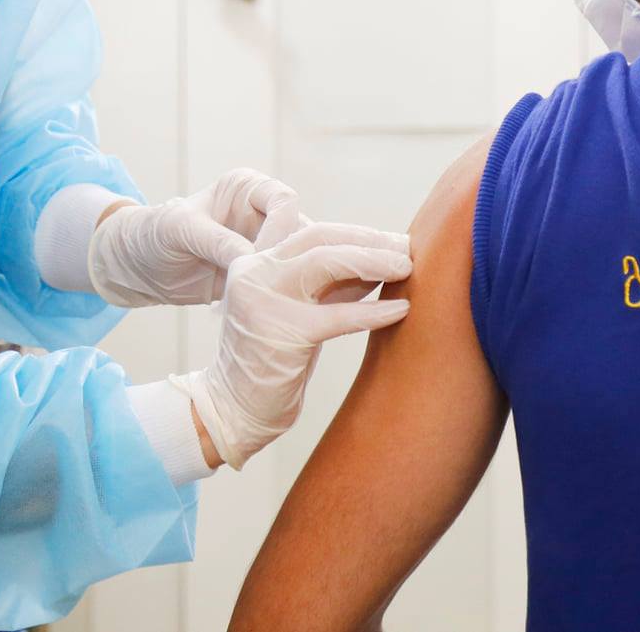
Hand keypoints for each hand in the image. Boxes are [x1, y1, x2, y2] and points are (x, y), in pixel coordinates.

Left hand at [87, 168, 299, 307]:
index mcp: (248, 189)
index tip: (262, 257)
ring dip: (290, 282)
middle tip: (274, 288)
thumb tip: (255, 258)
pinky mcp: (262, 275)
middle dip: (291, 259)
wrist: (140, 267)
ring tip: (270, 304)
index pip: (284, 200)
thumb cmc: (155, 233)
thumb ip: (218, 240)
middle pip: (301, 231)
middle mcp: (263, 214)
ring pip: (300, 261)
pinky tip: (266, 314)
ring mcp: (265, 246)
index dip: (280, 227)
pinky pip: (285, 285)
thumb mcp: (181, 230)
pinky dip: (280, 299)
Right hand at [176, 219, 412, 469]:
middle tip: (405, 247)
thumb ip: (325, 284)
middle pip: (319, 236)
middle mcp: (255, 273)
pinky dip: (375, 311)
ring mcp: (264, 299)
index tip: (386, 237)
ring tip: (406, 267)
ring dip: (373, 261)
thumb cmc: (271, 361)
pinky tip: (402, 309)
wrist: (233, 410)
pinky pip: (339, 315)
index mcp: (256, 263)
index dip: (352, 231)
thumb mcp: (294, 310)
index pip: (308, 230)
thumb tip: (376, 262)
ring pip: (327, 262)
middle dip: (368, 238)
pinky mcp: (283, 333)